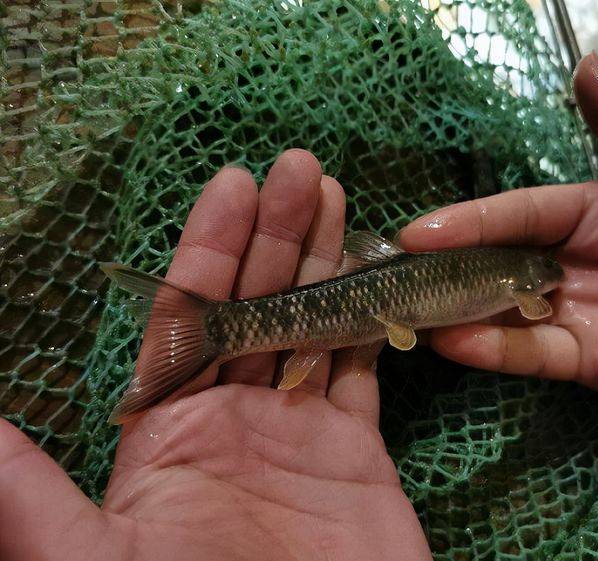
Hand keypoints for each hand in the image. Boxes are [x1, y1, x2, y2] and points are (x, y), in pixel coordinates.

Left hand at [1, 151, 431, 559]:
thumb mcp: (91, 559)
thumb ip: (29, 491)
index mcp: (167, 432)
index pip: (190, 315)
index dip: (211, 245)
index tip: (233, 183)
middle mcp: (231, 420)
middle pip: (257, 305)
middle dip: (278, 234)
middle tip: (301, 167)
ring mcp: (298, 433)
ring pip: (312, 326)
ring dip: (325, 261)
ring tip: (338, 196)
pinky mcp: (355, 454)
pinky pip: (362, 373)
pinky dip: (372, 323)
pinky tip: (379, 275)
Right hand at [400, 53, 597, 416]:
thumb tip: (584, 63)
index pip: (519, 213)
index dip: (468, 220)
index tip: (416, 231)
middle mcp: (578, 262)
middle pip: (499, 264)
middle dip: (447, 270)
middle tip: (392, 278)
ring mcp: (582, 314)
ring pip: (506, 311)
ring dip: (456, 313)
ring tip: (405, 315)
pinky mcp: (593, 362)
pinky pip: (536, 355)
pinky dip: (495, 351)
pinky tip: (453, 345)